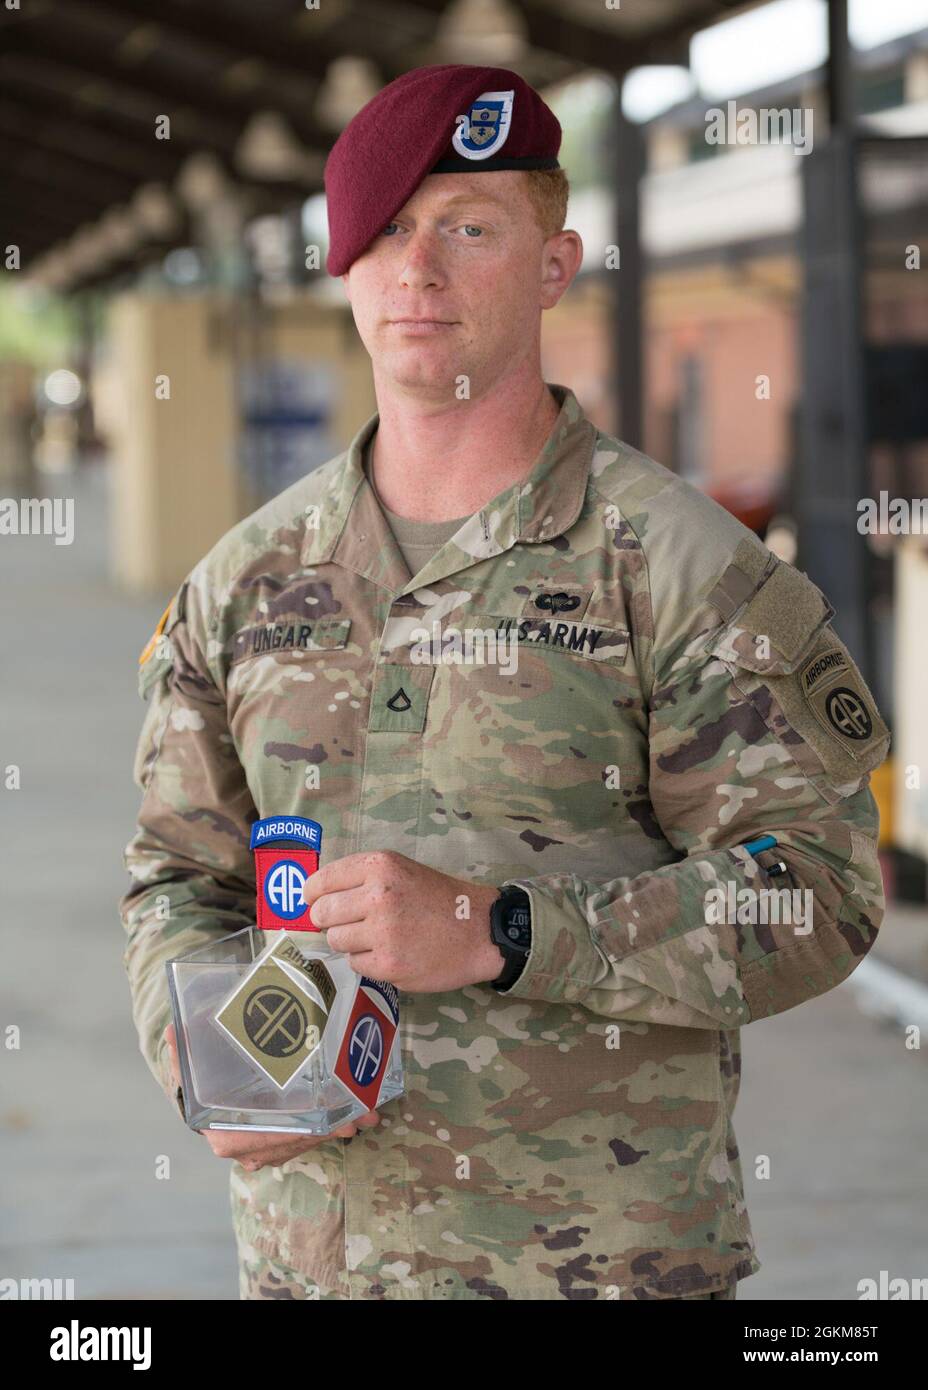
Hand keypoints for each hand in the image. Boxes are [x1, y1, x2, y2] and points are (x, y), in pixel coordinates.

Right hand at [163, 1023, 380, 1169]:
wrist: (196, 1094)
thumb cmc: (198, 1076)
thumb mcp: (188, 1062)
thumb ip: (183, 1049)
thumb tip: (174, 1030)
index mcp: (225, 1134)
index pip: (270, 1138)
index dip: (304, 1132)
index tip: (334, 1122)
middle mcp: (244, 1149)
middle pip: (294, 1143)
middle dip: (330, 1131)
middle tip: (361, 1118)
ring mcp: (261, 1151)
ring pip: (304, 1144)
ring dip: (336, 1130)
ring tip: (367, 1116)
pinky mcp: (276, 1144)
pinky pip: (304, 1140)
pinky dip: (328, 1129)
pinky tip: (353, 1116)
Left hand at [302, 851, 504, 992]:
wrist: (479, 930)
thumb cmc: (439, 898)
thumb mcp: (402, 870)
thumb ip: (362, 877)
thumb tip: (316, 895)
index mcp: (380, 866)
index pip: (322, 881)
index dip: (312, 894)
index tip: (312, 901)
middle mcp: (378, 896)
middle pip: (322, 914)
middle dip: (328, 920)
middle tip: (345, 923)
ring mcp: (383, 933)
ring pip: (336, 941)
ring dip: (350, 942)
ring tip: (376, 937)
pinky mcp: (388, 964)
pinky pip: (355, 964)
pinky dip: (367, 961)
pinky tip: (390, 952)